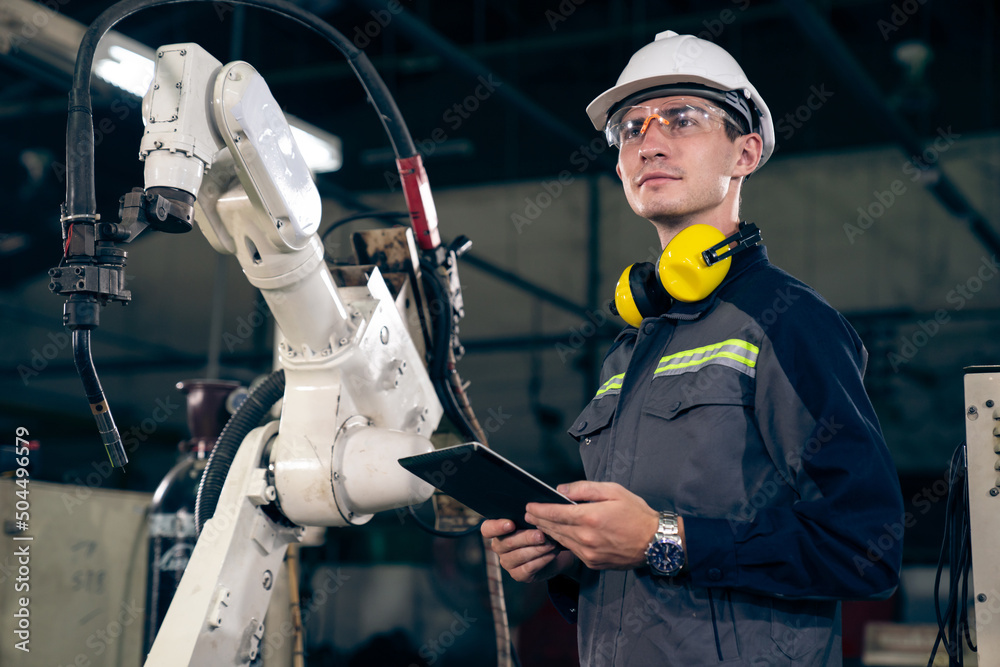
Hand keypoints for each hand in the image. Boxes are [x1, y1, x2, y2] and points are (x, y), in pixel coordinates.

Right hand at [482, 519, 579, 583]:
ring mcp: (507, 562)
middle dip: (526, 538)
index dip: (496, 527)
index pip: (487, 529)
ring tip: (551, 544)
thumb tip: (536, 506)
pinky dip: (542, 560)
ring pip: (519, 556)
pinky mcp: (518, 575)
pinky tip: (551, 553)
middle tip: (541, 535)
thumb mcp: (534, 519)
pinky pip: (528, 568)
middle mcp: (499, 546)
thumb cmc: (540, 529)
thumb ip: (530, 514)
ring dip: (538, 549)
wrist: (552, 549)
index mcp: (498, 529)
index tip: (511, 524)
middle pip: (507, 543)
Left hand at [525, 481, 666, 570]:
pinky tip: (559, 535)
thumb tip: (561, 490)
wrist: (655, 543)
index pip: (555, 513)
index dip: (539, 510)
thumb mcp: (613, 491)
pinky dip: (563, 542)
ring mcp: (588, 554)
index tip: (529, 506)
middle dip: (539, 520)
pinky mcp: (593, 563)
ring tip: (539, 524)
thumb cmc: (636, 514)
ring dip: (548, 532)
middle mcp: (586, 538)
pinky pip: (572, 551)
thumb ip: (584, 489)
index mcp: (590, 518)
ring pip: (561, 541)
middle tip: (528, 514)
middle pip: (554, 528)